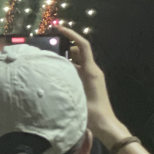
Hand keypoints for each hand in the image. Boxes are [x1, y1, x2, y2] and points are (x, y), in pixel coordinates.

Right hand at [57, 27, 123, 146]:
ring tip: (49, 57)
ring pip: (77, 60)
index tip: (59, 28)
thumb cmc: (92, 111)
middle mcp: (92, 70)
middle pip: (78, 51)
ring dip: (66, 57)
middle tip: (49, 44)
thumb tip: (54, 64)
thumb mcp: (78, 93)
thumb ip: (68, 78)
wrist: (105, 125)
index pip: (82, 46)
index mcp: (91, 70)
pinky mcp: (88, 83)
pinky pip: (77, 69)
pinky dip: (68, 67)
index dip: (72, 34)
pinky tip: (56, 72)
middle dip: (65, 45)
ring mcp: (91, 76)